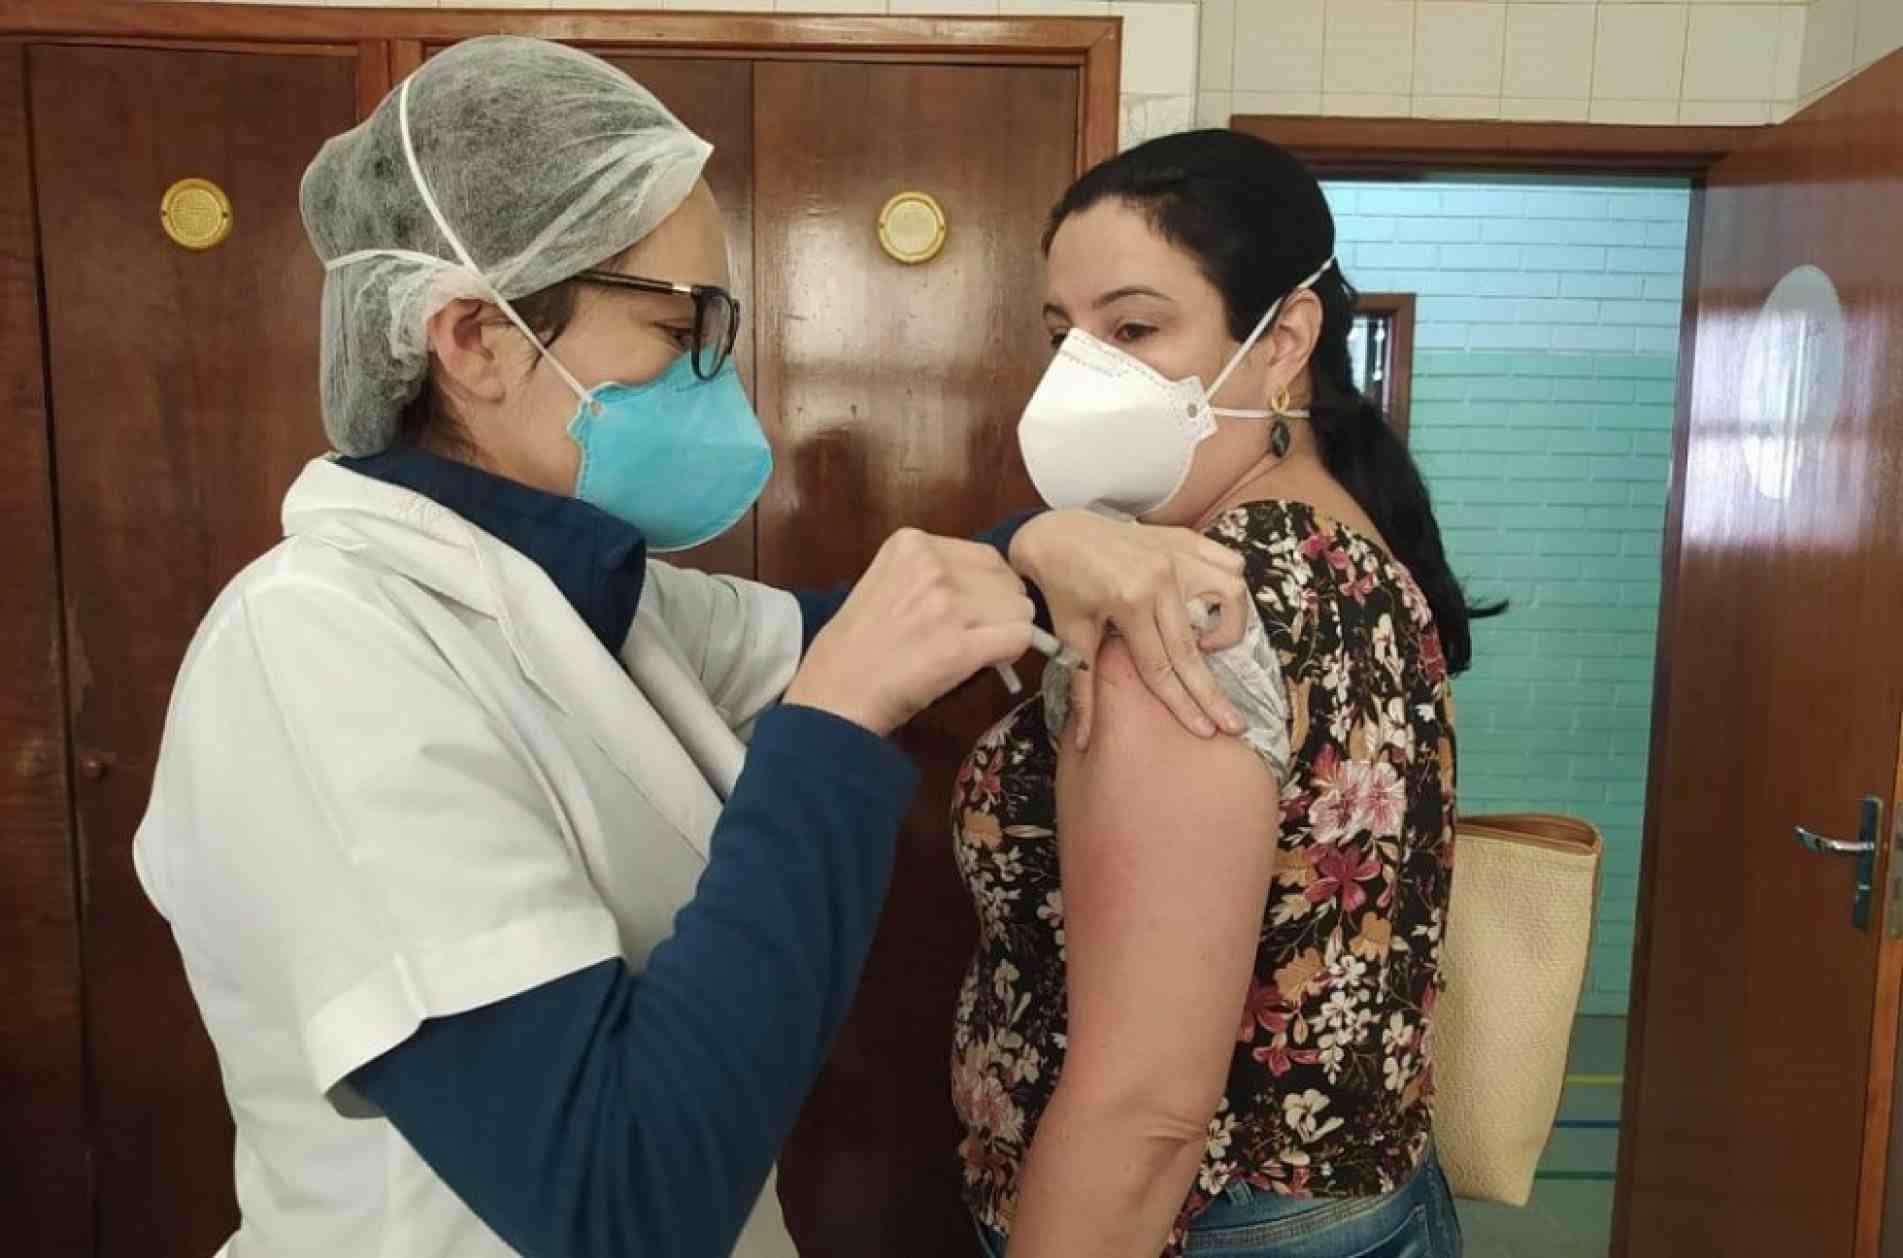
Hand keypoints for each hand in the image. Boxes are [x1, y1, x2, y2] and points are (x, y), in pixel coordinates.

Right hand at [785, 529, 1036, 735]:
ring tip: (979, 648)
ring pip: (1019, 609)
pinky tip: (992, 659)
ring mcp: (947, 605)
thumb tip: (985, 586)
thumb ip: (929, 574)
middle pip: (1006, 580)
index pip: (985, 556)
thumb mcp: (884, 582)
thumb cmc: (853, 645)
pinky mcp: (960, 647)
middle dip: (1002, 607)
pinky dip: (1014, 650)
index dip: (988, 586)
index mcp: (911, 544)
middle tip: (979, 632)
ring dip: (1008, 630)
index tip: (974, 608)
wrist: (834, 694)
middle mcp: (932, 566)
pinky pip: (1019, 637)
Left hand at [1010, 510, 1249, 750]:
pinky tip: (1214, 603)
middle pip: (1195, 646)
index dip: (1184, 704)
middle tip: (1233, 722)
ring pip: (1229, 593)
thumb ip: (1083, 689)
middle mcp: (1161, 578)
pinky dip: (1229, 582)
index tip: (1206, 732)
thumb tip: (1082, 739)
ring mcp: (1176, 554)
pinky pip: (1225, 560)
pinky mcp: (1182, 539)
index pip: (1162, 666)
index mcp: (1130, 602)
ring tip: (1210, 644)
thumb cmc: (1061, 586)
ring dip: (1229, 624)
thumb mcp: (1070, 636)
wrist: (1055, 533)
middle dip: (1212, 691)